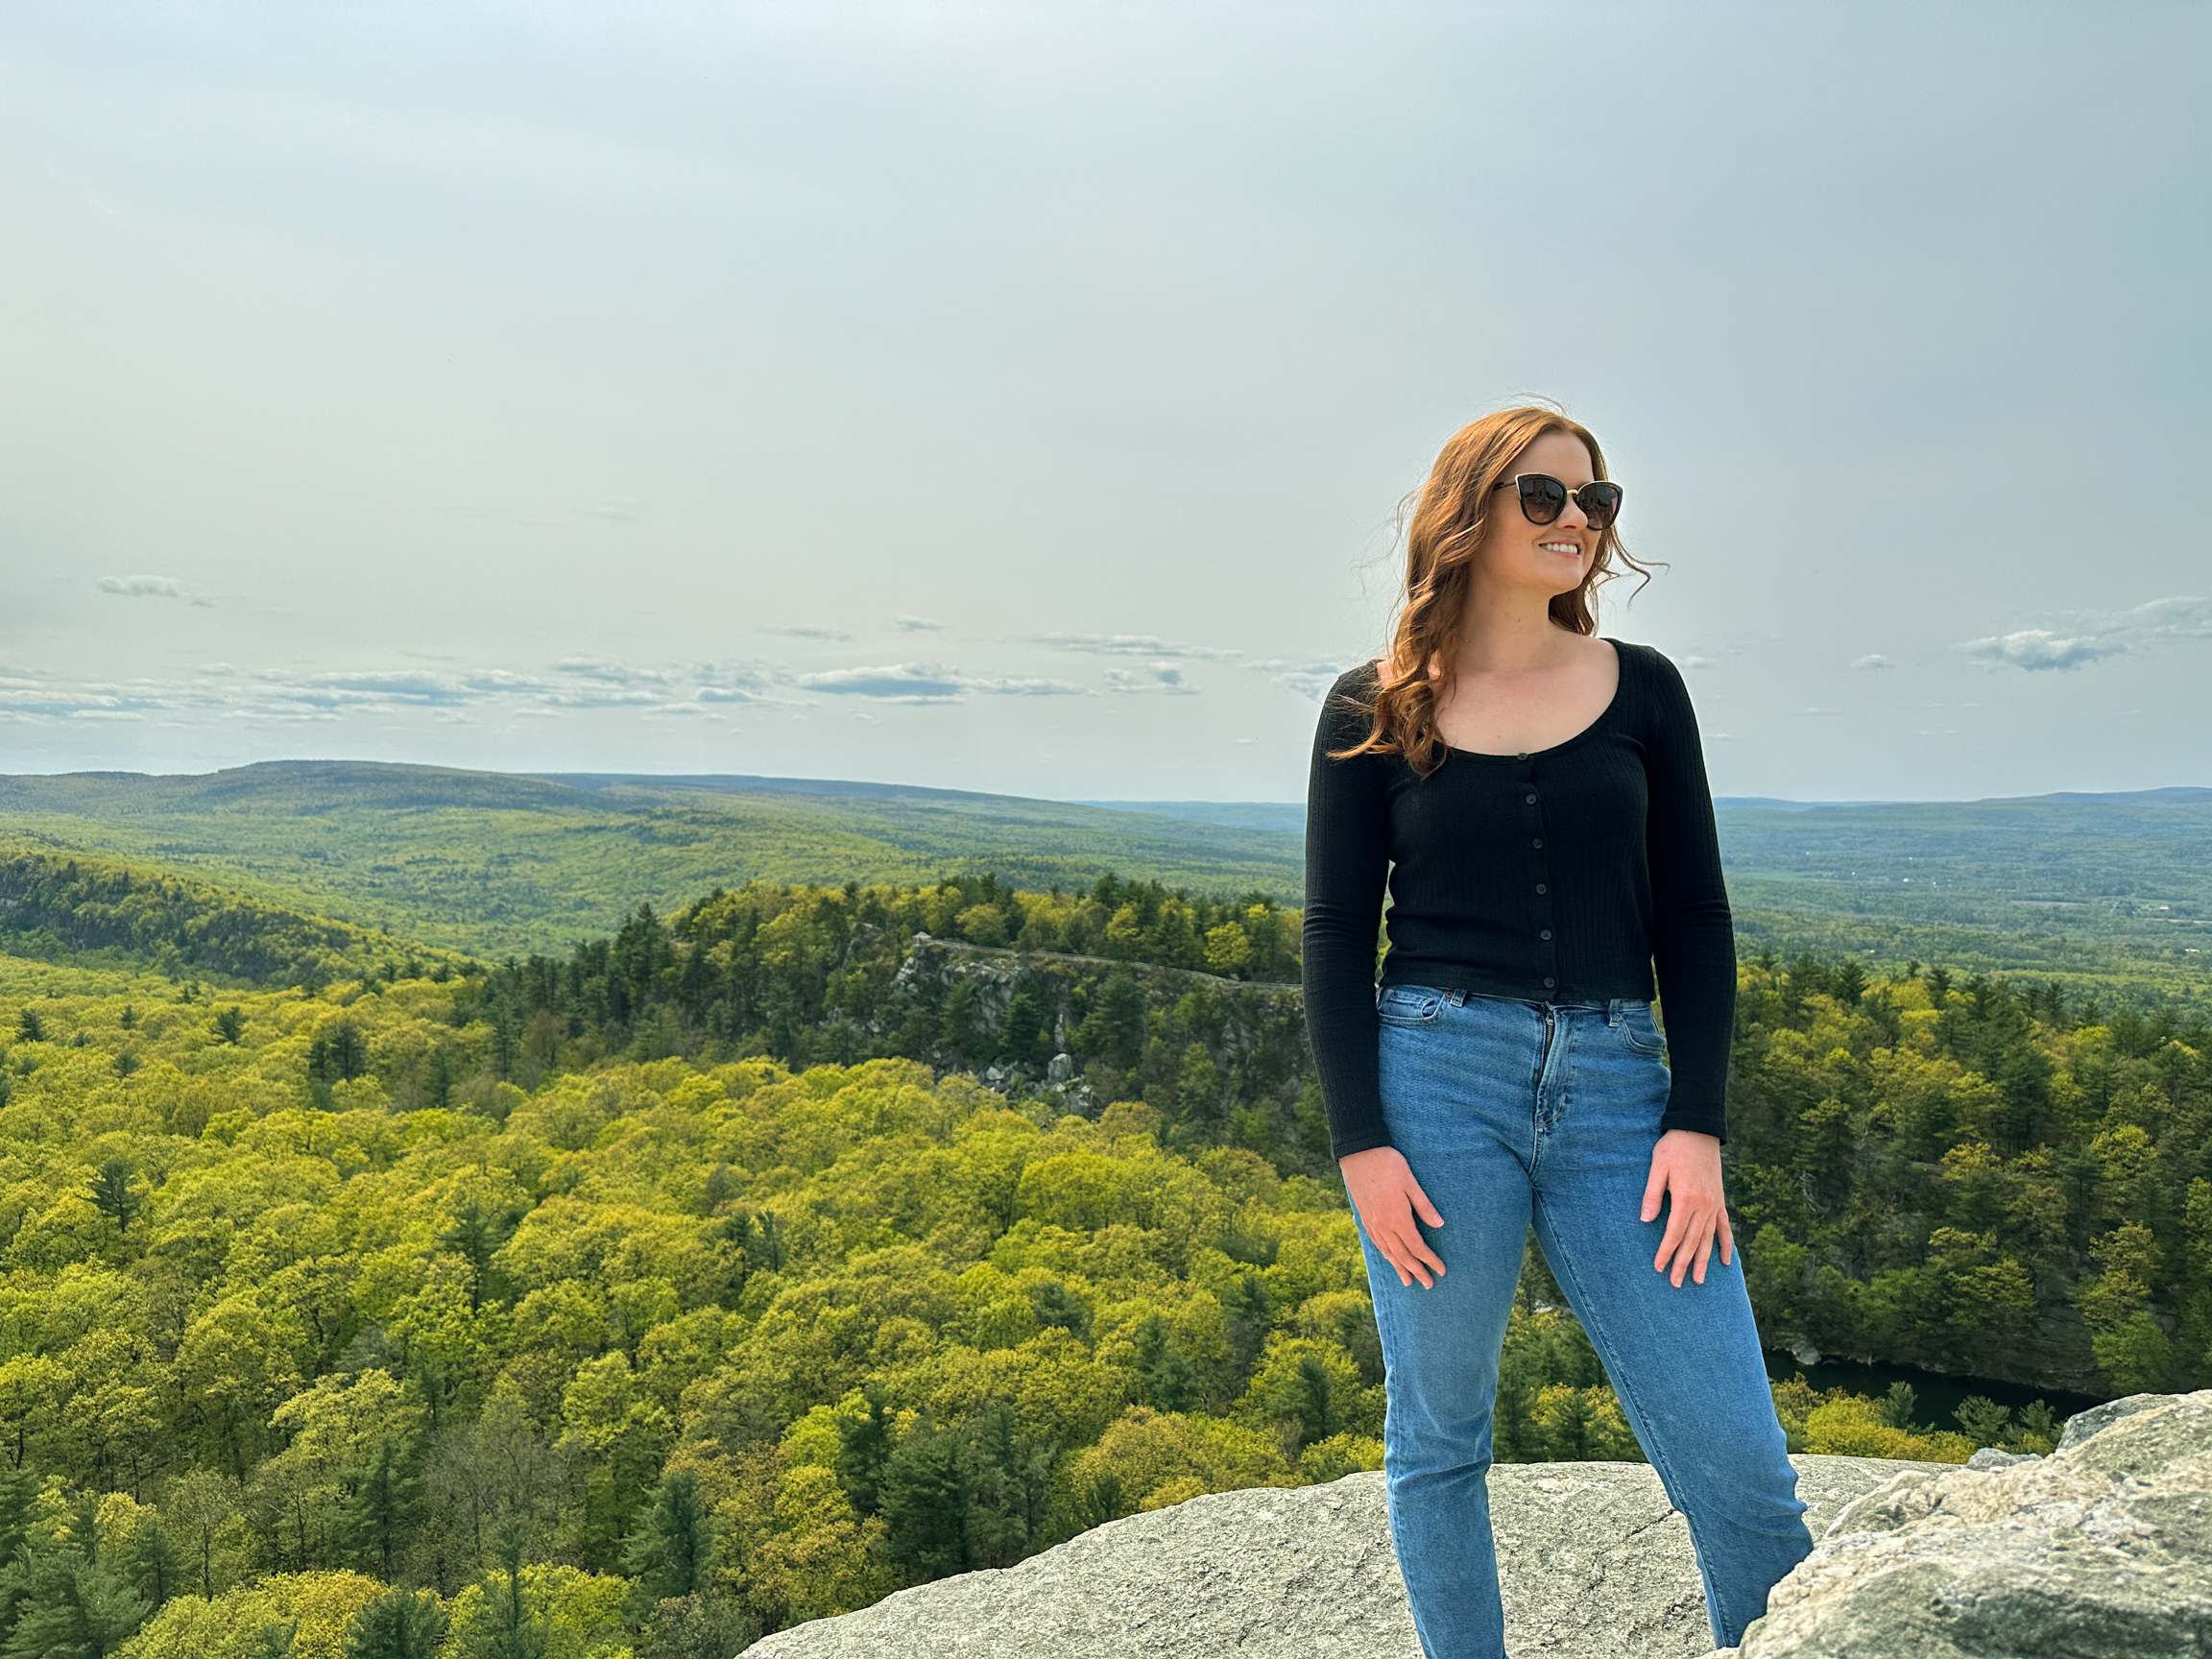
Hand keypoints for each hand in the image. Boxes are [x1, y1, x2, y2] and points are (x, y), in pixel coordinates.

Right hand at [1340, 1145, 1446, 1288]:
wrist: (1359, 1154)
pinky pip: (1377, 1243)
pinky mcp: (1365, 1217)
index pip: (1417, 1247)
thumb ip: (1424, 1206)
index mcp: (1398, 1218)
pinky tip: (1389, 1258)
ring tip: (1408, 1282)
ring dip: (1400, 1268)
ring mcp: (1372, 1223)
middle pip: (1403, 1255)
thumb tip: (1439, 1225)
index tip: (1441, 1270)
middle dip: (1417, 1271)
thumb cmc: (1388, 1164)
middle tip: (1428, 1285)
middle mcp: (1384, 1226)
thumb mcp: (1411, 1182)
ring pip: (1388, 1252)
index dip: (1430, 1261)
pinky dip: (1386, 1255)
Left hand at [1641, 1129, 1732, 1286]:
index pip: (1675, 1233)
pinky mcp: (1720, 1200)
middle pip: (1693, 1241)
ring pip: (1709, 1239)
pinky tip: (1725, 1262)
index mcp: (1687, 1198)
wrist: (1699, 1129)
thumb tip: (1646, 1221)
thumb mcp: (1657, 1168)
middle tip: (1676, 1283)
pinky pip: (1724, 1227)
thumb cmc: (1673, 1148)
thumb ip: (1652, 1195)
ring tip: (1699, 1281)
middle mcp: (1704, 1205)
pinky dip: (1725, 1245)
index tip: (1659, 1267)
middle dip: (1683, 1263)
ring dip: (1704, 1261)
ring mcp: (1715, 1204)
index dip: (1666, 1251)